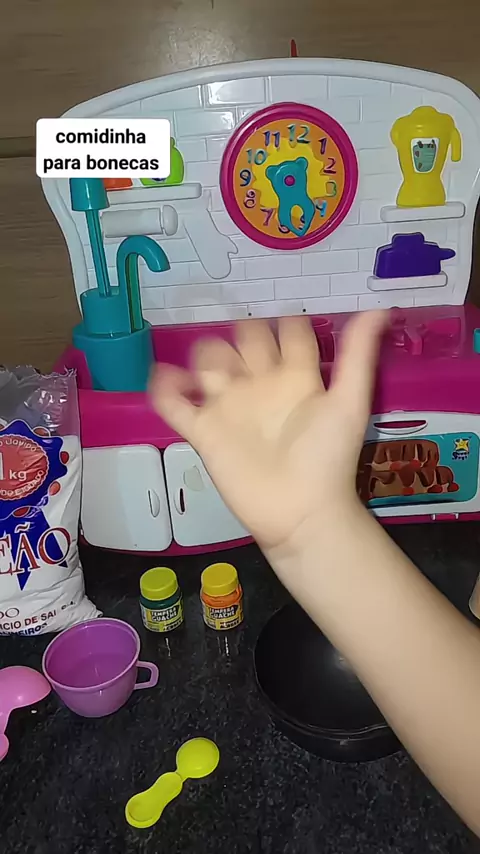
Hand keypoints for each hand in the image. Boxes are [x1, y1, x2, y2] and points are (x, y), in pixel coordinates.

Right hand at [150, 312, 386, 551]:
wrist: (300, 511)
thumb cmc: (327, 458)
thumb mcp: (348, 401)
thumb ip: (357, 355)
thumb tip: (380, 308)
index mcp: (297, 377)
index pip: (288, 333)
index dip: (286, 322)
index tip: (286, 317)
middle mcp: (261, 386)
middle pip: (243, 340)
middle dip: (242, 333)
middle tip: (246, 347)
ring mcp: (230, 408)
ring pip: (208, 363)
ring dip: (206, 355)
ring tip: (215, 371)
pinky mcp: (204, 432)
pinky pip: (174, 404)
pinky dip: (165, 388)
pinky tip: (169, 379)